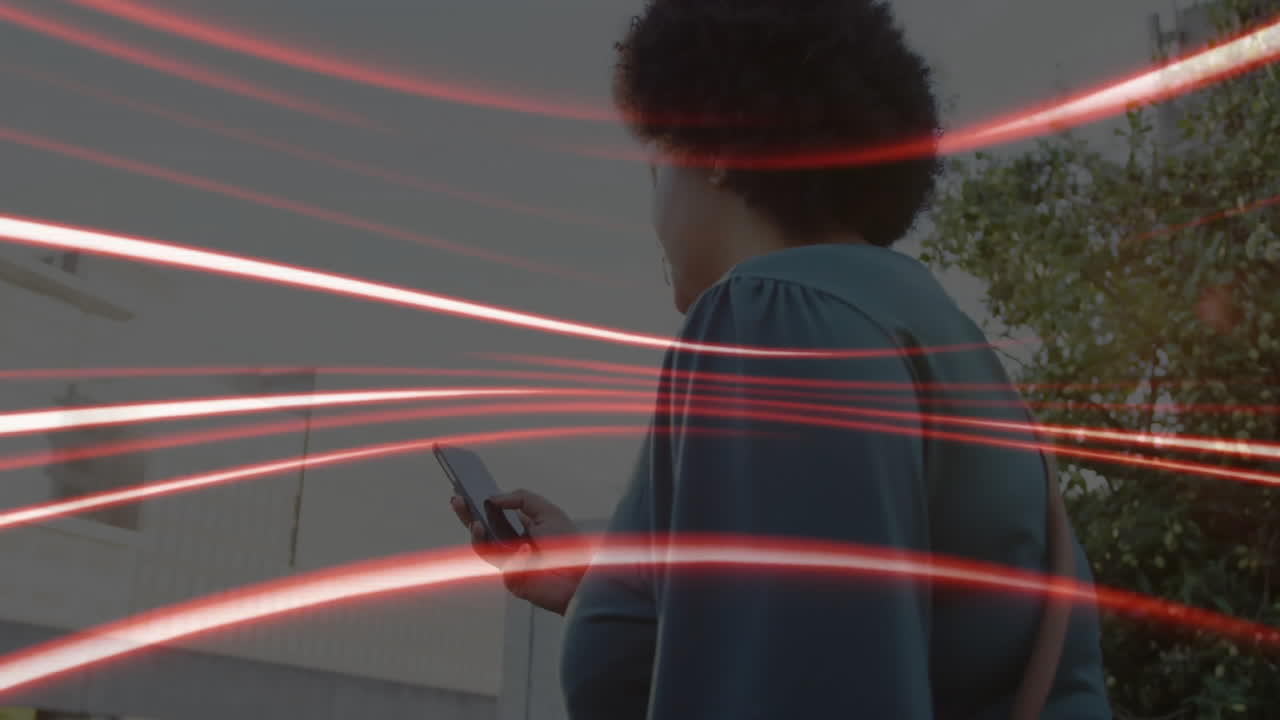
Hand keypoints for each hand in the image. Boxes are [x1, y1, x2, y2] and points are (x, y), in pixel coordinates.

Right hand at [450, 489, 585, 614]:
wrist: (581, 578)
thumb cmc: (570, 546)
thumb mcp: (548, 512)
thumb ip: (522, 498)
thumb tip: (494, 498)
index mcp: (522, 527)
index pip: (496, 513)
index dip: (480, 503)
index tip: (466, 487)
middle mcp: (513, 543)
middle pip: (482, 528)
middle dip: (467, 514)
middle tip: (457, 499)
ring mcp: (509, 561)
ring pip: (483, 546)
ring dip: (476, 533)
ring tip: (476, 522)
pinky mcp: (510, 578)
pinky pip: (502, 565)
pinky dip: (510, 554)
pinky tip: (522, 550)